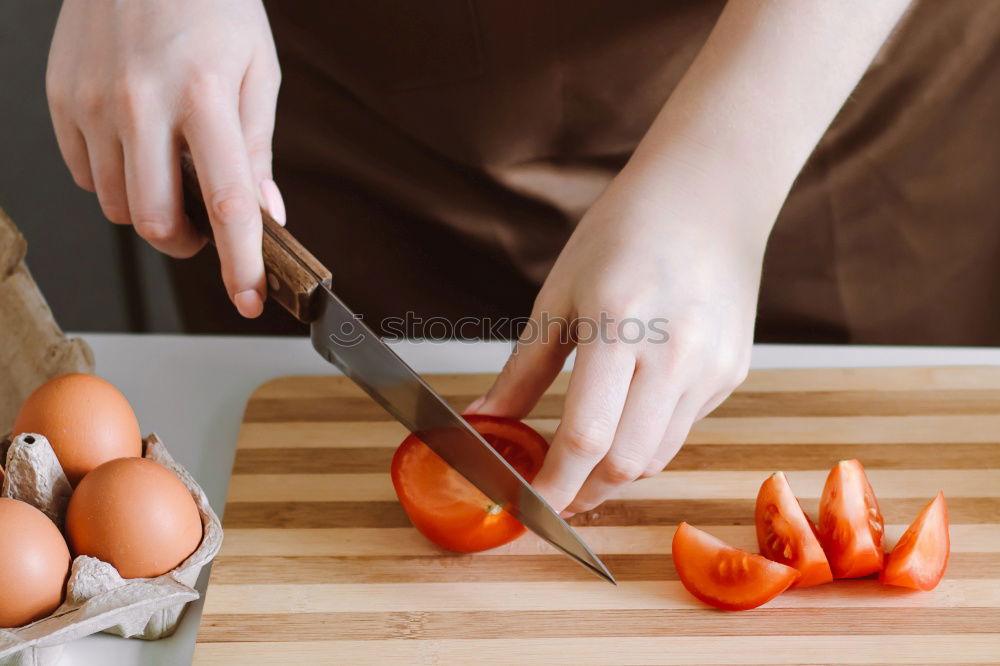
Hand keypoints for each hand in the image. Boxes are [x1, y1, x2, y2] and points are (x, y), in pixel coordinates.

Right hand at [46, 0, 282, 316]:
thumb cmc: (210, 4)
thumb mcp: (257, 70)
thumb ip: (258, 149)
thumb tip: (266, 214)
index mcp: (203, 93)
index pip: (226, 201)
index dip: (240, 261)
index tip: (250, 298)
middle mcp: (139, 101)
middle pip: (156, 221)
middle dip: (186, 244)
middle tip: (205, 230)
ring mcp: (91, 101)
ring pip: (117, 206)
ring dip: (152, 209)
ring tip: (170, 168)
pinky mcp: (60, 100)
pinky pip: (86, 176)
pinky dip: (116, 179)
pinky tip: (136, 145)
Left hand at [466, 0, 909, 514]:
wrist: (707, 197)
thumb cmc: (622, 234)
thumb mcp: (558, 296)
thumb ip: (522, 371)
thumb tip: (482, 422)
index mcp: (618, 324)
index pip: (585, 436)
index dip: (553, 484)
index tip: (527, 506)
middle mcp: (675, 352)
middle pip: (627, 463)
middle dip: (583, 492)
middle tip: (552, 493)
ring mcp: (712, 365)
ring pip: (657, 456)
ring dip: (614, 473)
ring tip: (583, 460)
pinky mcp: (732, 371)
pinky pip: (682, 428)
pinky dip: (646, 440)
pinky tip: (628, 414)